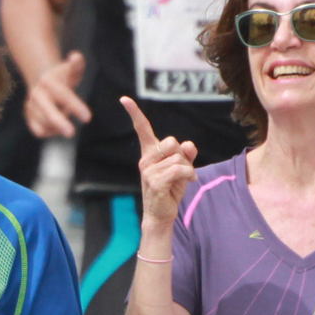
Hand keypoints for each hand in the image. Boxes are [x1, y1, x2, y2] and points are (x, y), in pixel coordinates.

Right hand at [21, 49, 90, 137]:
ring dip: (59, 124)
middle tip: (72, 132)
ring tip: (65, 114)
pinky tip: (58, 126)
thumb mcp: (72, 69)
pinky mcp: (29, 118)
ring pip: (45, 123)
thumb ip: (77, 64)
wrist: (42, 81)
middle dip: (59, 123)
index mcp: (48, 82)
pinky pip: (39, 131)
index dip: (75, 106)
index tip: (88, 118)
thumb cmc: (62, 77)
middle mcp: (37, 95)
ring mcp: (31, 107)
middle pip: (48, 112)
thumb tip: (76, 57)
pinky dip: (50, 131)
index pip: (63, 95)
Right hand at [118, 93, 196, 230]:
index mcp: (149, 153)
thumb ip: (185, 155)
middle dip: (183, 155)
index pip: (142, 129)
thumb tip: (189, 145)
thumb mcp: (181, 169)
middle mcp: (146, 160)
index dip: (134, 113)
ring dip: (188, 168)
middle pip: (172, 142)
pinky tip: (189, 181)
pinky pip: (179, 169)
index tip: (124, 99)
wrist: (162, 214)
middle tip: (183, 169)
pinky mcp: (156, 182)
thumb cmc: (170, 190)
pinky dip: (189, 174)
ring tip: (184, 179)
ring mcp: (149, 171)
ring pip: (179, 158)